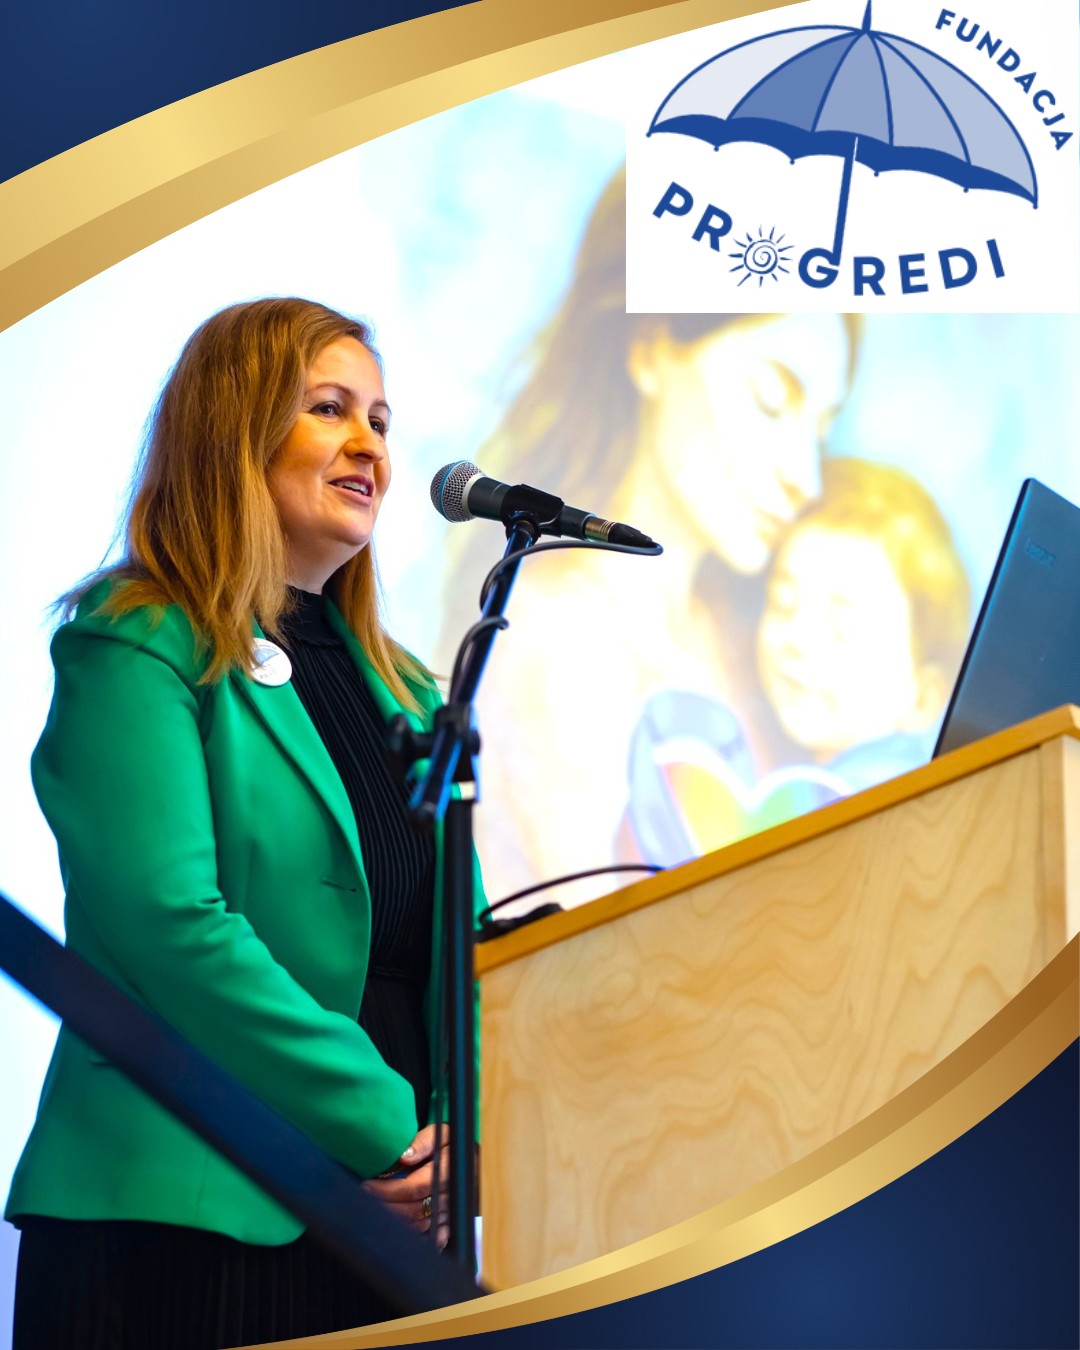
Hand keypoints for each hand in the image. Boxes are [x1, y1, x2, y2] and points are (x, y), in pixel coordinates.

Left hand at [364, 1125, 449, 1247]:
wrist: (479, 1162)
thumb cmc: (455, 1145)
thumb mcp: (442, 1133)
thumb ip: (423, 1142)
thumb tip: (404, 1156)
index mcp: (446, 1171)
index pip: (413, 1187)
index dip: (387, 1189)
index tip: (366, 1186)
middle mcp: (449, 1196)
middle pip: (412, 1210)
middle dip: (385, 1207)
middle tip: (363, 1200)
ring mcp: (449, 1213)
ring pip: (418, 1226)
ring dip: (394, 1223)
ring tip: (373, 1213)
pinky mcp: (450, 1225)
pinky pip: (431, 1238)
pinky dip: (414, 1239)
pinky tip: (396, 1235)